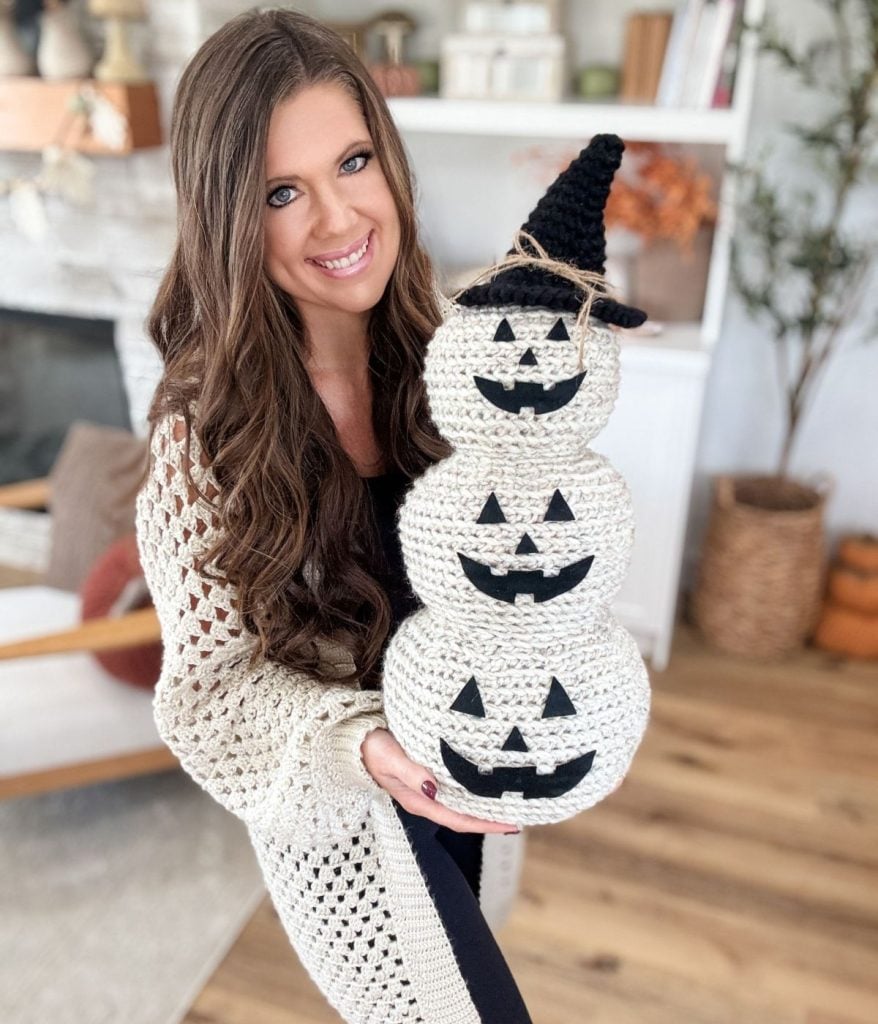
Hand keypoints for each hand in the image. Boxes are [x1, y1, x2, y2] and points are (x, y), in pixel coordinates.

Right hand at [361, 727, 519, 833]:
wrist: (356, 739)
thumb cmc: (371, 749)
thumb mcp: (390, 760)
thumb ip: (411, 772)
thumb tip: (433, 787)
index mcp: (419, 800)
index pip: (459, 819)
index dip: (486, 824)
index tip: (512, 824)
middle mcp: (427, 798)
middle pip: (466, 814)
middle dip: (492, 816)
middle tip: (522, 810)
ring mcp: (428, 787)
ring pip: (463, 801)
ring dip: (486, 801)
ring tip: (512, 798)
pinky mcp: (428, 773)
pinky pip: (457, 786)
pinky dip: (475, 786)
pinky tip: (489, 779)